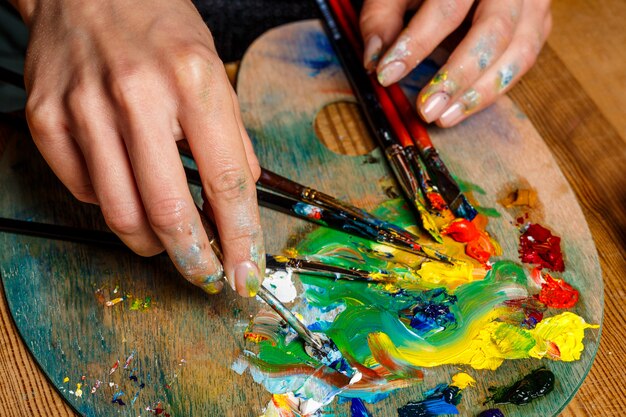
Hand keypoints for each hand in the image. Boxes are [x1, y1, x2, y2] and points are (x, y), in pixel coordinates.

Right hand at [10, 0, 263, 296]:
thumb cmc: (158, 27)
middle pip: (169, 212)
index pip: (226, 182)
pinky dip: (112, 205)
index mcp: (193, 81)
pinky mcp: (47, 118)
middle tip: (206, 274)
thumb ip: (231, 138)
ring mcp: (85, 108)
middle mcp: (138, 96)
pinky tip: (127, 190)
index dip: (241, 238)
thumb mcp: (214, 70)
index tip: (246, 272)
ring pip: (121, 214)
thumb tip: (240, 199)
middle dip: (194, 260)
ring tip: (168, 239)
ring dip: (152, 244)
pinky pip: (84, 191)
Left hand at [360, 0, 551, 125]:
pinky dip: (496, 88)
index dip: (416, 43)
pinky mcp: (538, 22)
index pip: (447, 8)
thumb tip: (374, 62)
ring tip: (445, 117)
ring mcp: (532, 3)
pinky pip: (525, 60)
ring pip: (519, 52)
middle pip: (493, 31)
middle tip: (426, 109)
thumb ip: (383, 17)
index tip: (387, 74)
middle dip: (457, 76)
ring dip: (481, 92)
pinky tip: (465, 106)